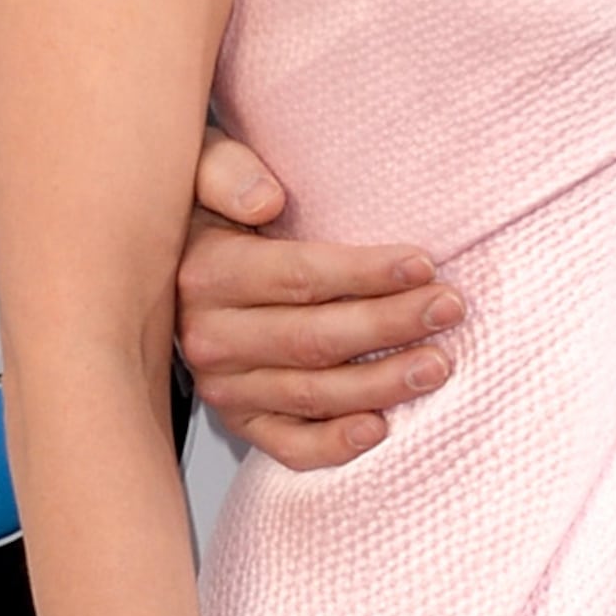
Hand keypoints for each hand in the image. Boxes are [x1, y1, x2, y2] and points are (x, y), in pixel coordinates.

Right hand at [181, 132, 462, 472]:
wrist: (167, 269)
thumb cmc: (208, 214)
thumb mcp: (200, 168)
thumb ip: (225, 172)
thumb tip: (264, 201)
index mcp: (206, 274)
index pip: (298, 278)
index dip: (365, 274)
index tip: (423, 264)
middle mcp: (210, 338)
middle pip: (313, 339)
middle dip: (389, 325)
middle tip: (449, 308)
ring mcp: (225, 387)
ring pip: (312, 395)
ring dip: (381, 384)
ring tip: (437, 365)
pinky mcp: (241, 422)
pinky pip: (289, 446)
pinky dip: (334, 445)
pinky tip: (380, 430)